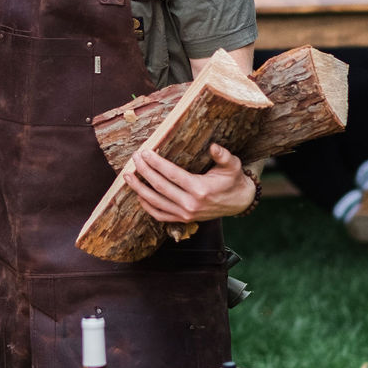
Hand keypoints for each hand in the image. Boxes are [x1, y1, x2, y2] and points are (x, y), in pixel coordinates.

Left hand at [122, 145, 253, 224]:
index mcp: (200, 189)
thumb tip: (213, 147)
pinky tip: (139, 194)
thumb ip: (223, 156)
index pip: (172, 174)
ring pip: (156, 202)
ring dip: (139, 188)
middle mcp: (191, 204)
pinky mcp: (183, 220)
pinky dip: (147, 206)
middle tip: (135, 158)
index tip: (145, 152)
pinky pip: (160, 215)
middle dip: (144, 171)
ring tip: (128, 176)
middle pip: (160, 186)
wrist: (239, 202)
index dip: (156, 163)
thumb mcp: (232, 165)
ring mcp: (186, 214)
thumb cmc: (233, 180)